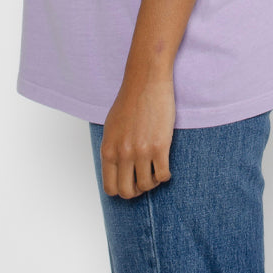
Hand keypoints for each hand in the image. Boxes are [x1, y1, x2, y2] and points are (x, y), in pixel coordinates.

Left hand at [100, 75, 174, 198]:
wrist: (146, 80)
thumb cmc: (130, 100)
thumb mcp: (111, 127)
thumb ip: (112, 149)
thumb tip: (116, 170)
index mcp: (108, 149)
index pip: (110, 187)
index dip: (121, 189)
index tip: (130, 182)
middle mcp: (123, 153)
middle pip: (127, 192)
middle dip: (136, 191)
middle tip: (143, 179)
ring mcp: (141, 151)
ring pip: (146, 185)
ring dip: (152, 182)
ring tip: (155, 169)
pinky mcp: (160, 147)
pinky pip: (163, 176)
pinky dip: (164, 176)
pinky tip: (164, 165)